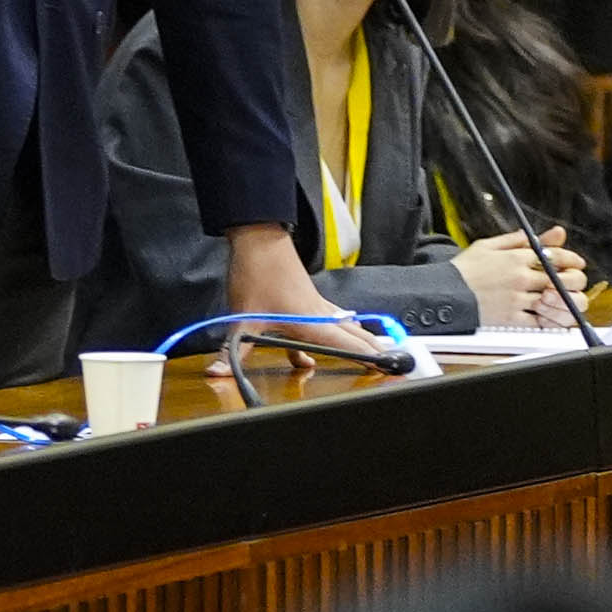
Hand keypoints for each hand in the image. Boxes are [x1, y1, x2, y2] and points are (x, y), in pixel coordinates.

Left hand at [225, 226, 383, 362]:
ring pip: (346, 326)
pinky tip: (322, 345)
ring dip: (359, 339)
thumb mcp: (242, 318)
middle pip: (356, 336)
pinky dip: (337, 331)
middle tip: (393, 363)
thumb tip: (218, 372)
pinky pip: (330, 319)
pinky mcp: (308, 298)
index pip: (348, 346)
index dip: (369, 358)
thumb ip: (233, 349)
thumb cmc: (257, 274)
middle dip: (374, 350)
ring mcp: (316, 305)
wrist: (258, 239)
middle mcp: (320, 315)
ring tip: (374, 351)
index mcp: (311, 323)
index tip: (388, 367)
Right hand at [455, 225, 588, 326]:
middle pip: (561, 278)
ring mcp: (517, 298)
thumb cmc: (464, 269)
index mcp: (516, 257)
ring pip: (554, 301)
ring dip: (564, 301)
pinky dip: (550, 320)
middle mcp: (520, 277)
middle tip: (573, 283)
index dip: (572, 259)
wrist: (445, 292)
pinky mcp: (511, 317)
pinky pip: (539, 321)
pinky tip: (552, 316)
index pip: (555, 256)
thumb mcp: (488, 245)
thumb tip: (537, 234)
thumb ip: (517, 240)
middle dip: (573, 280)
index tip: (577, 263)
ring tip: (566, 300)